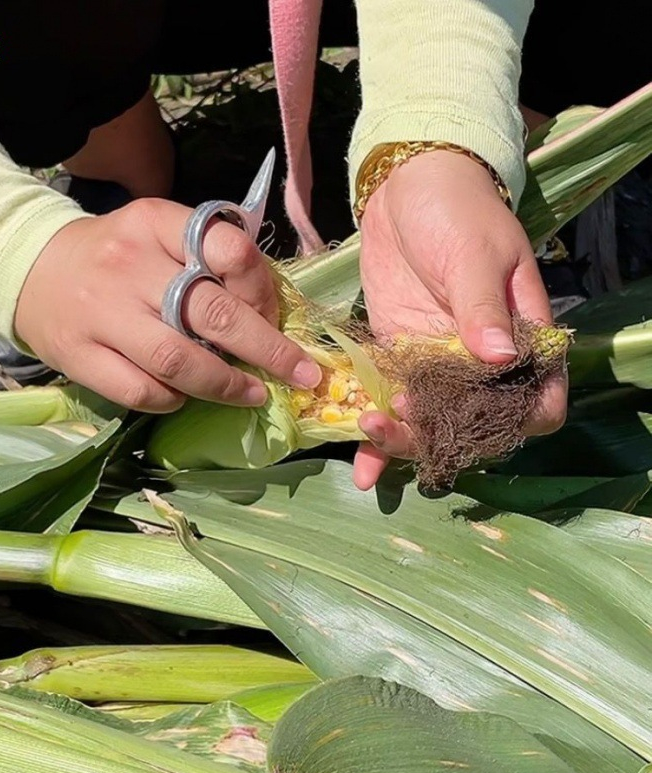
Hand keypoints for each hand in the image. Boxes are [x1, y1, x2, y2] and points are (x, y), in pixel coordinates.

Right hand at [15, 199, 321, 411]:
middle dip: (268, 350)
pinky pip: (140, 390)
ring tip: (252, 393)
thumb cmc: (114, 256)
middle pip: (212, 313)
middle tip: (300, 373)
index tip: (276, 316)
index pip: (228, 248)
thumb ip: (208, 258)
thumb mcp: (159, 233)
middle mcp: (128, 264)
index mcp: (155, 223)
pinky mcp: (78, 356)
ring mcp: (101, 313)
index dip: (263, 289)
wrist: (30, 270)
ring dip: (225, 384)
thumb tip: (269, 314)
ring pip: (177, 360)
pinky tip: (186, 395)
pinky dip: (174, 400)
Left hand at [352, 150, 567, 489]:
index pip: (538, 398)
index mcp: (520, 338)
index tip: (481, 426)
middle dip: (440, 436)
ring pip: (428, 422)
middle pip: (474, 423)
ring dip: (401, 442)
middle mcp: (481, 363)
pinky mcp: (397, 359)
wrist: (406, 189)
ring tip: (368, 433)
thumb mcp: (475, 254)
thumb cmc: (457, 212)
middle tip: (398, 424)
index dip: (521, 421)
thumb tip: (499, 357)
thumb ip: (483, 306)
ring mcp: (436, 364)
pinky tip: (357, 460)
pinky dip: (375, 432)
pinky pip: (389, 402)